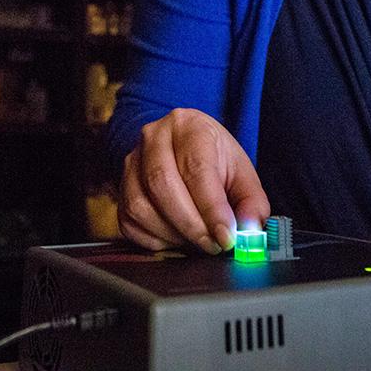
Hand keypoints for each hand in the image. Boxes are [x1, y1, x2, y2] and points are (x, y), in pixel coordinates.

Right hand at [118, 108, 269, 253]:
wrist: (183, 145)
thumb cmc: (213, 158)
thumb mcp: (241, 171)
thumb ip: (251, 201)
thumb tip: (250, 228)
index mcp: (189, 125)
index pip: (196, 168)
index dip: (211, 208)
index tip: (226, 236)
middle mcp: (154, 138)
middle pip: (163, 185)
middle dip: (192, 225)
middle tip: (213, 244)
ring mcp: (131, 162)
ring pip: (142, 207)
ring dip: (173, 234)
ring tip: (198, 240)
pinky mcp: (119, 189)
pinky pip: (129, 223)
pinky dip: (155, 239)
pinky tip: (177, 237)